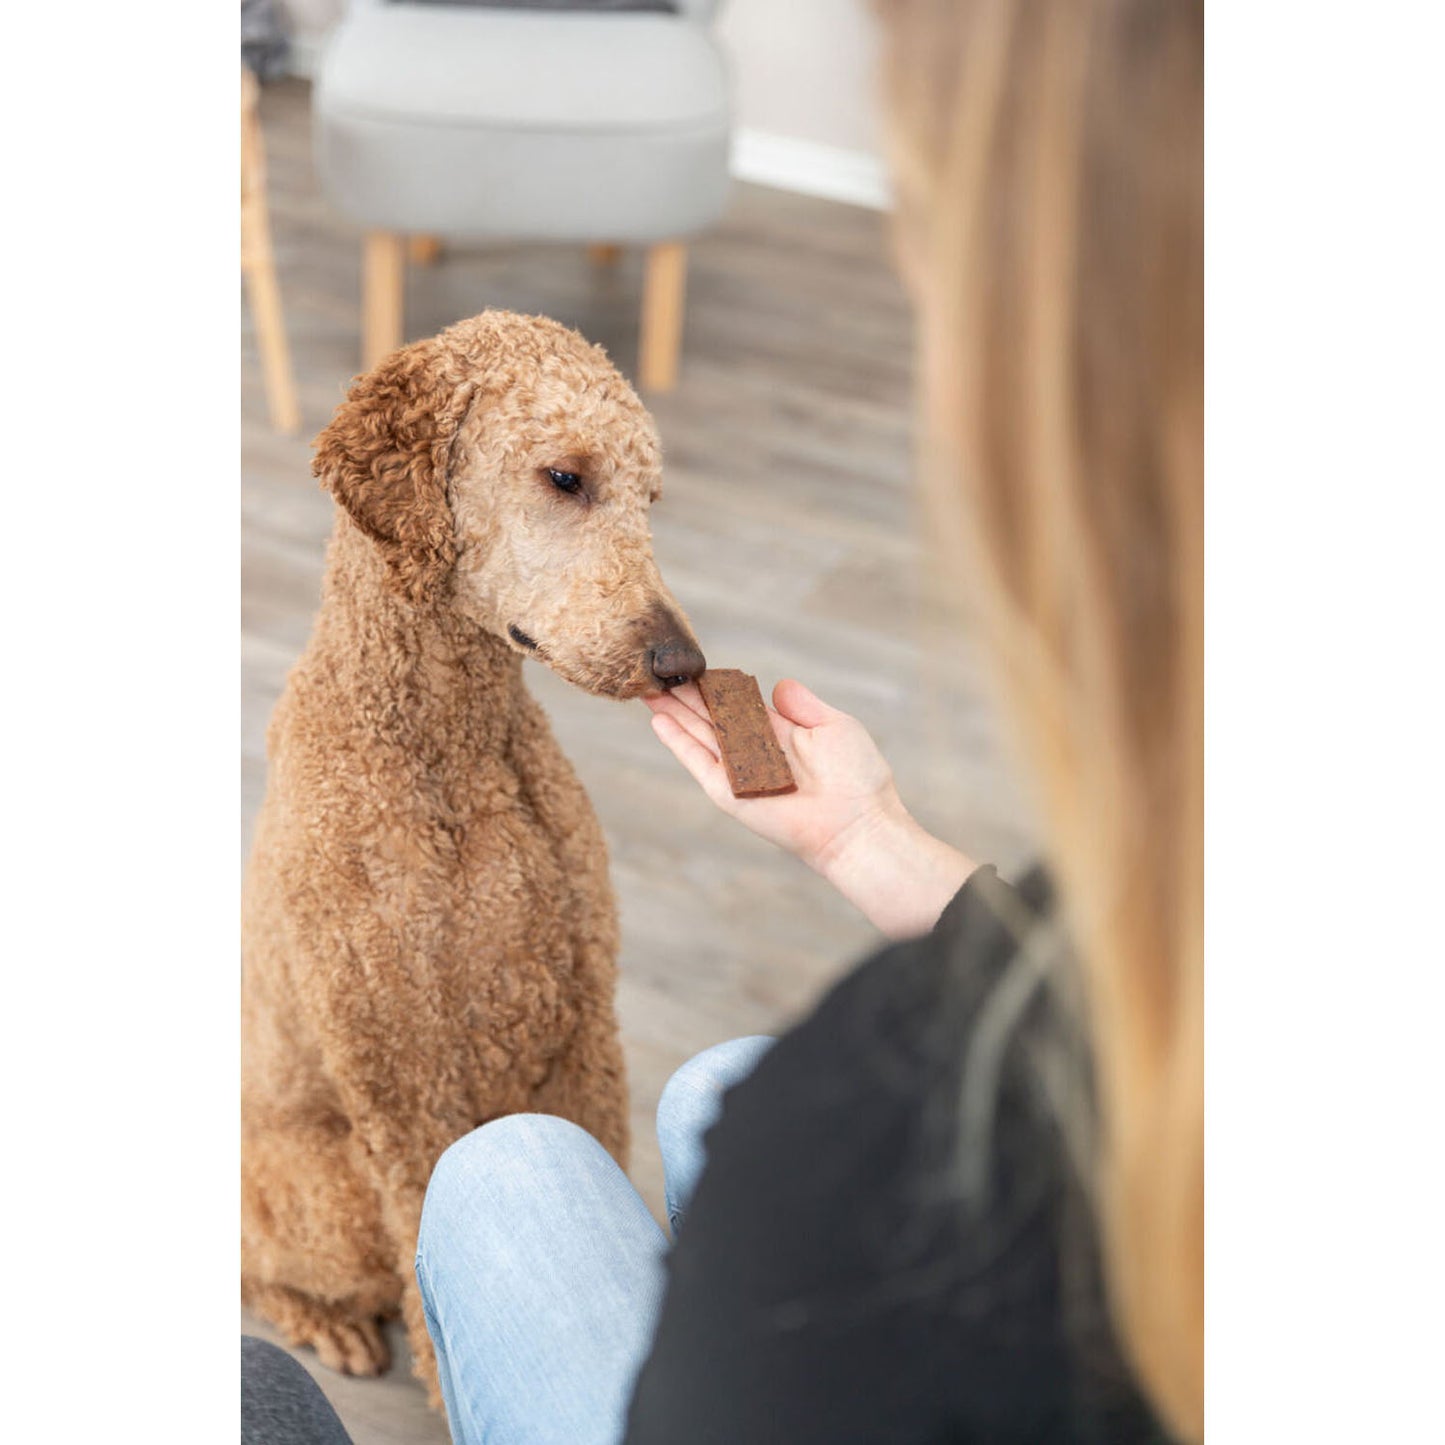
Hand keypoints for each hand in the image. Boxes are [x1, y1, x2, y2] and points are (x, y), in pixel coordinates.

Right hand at [646, 679, 976, 937]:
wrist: (857, 823)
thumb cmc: (857, 777)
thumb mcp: (834, 725)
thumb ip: (803, 705)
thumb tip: (777, 685)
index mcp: (779, 733)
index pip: (737, 704)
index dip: (714, 686)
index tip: (692, 666)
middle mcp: (754, 751)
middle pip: (710, 718)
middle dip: (684, 697)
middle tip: (656, 673)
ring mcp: (739, 772)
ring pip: (698, 736)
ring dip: (673, 714)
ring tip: (647, 690)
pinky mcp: (730, 794)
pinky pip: (699, 764)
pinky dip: (678, 743)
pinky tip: (660, 721)